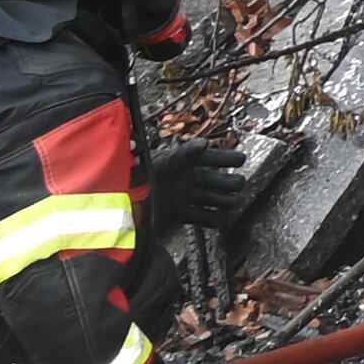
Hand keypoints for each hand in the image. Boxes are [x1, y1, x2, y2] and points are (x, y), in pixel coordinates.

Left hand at [139, 141, 259, 233]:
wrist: (121, 207)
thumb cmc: (141, 180)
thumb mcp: (164, 162)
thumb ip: (184, 153)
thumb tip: (205, 144)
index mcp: (182, 164)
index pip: (210, 157)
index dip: (226, 157)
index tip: (241, 159)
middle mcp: (185, 180)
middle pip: (218, 180)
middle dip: (229, 182)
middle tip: (238, 184)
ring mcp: (183, 198)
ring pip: (214, 199)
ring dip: (224, 200)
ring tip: (233, 202)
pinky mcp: (178, 215)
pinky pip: (202, 217)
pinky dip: (213, 219)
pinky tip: (221, 220)